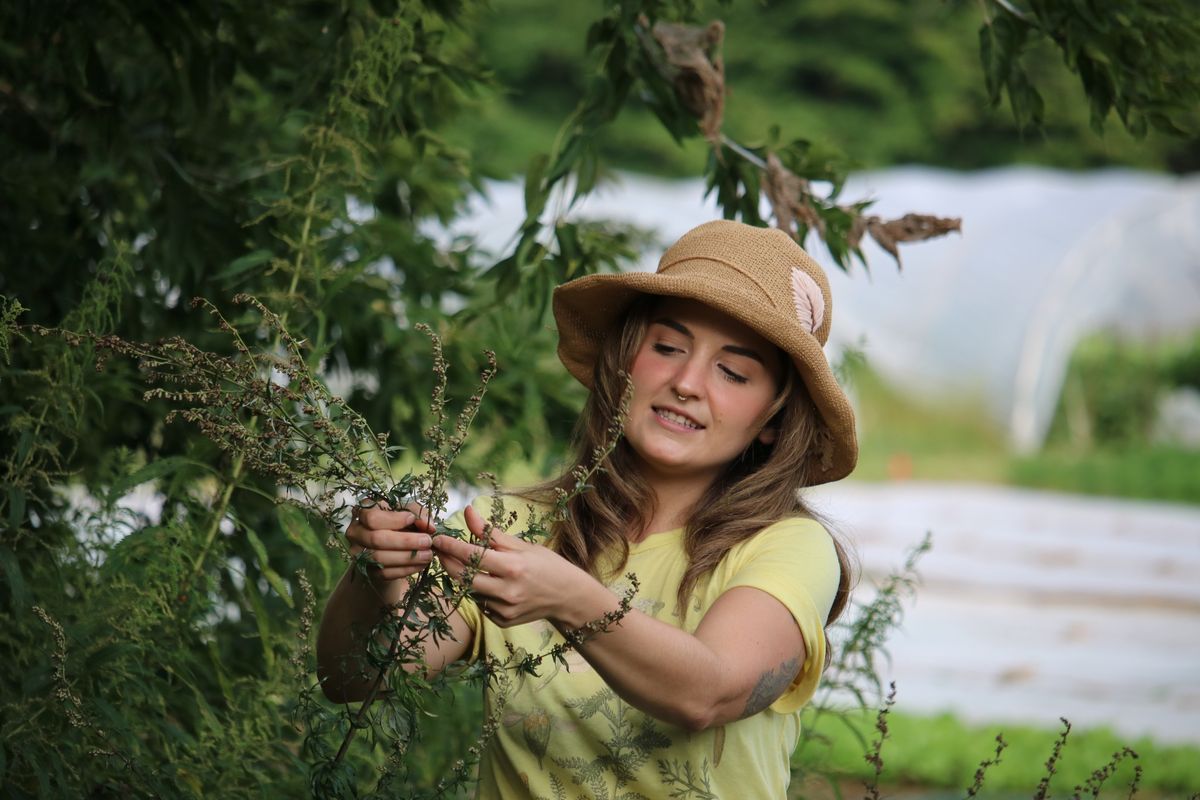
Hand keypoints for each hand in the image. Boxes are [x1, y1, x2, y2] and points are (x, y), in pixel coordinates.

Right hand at [346, 501, 435, 580]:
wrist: (388, 545)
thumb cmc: (398, 522)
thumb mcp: (407, 510)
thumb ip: (418, 513)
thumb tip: (429, 526)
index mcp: (362, 513)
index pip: (372, 518)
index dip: (394, 520)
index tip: (412, 519)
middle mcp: (355, 533)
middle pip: (376, 539)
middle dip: (405, 541)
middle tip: (427, 541)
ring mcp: (358, 554)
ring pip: (380, 558)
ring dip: (407, 557)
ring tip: (427, 554)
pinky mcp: (366, 571)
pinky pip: (385, 573)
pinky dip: (405, 569)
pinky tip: (420, 564)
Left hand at [432, 505, 590, 626]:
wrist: (569, 597)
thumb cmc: (547, 565)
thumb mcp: (522, 546)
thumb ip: (491, 533)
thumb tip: (468, 511)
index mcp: (513, 567)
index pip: (472, 556)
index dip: (451, 546)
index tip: (438, 538)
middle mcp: (507, 591)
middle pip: (463, 577)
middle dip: (447, 562)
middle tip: (441, 550)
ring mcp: (504, 610)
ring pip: (470, 591)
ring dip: (463, 576)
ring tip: (466, 563)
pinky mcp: (503, 621)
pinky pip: (481, 604)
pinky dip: (479, 591)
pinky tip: (488, 583)